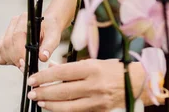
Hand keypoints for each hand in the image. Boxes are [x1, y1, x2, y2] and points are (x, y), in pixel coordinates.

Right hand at [0, 12, 63, 69]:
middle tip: (25, 66)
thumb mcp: (54, 36)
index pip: (17, 36)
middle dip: (15, 58)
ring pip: (0, 48)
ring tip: (22, 61)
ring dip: (10, 59)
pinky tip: (13, 60)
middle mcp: (14, 23)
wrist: (47, 26)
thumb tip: (43, 57)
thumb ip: (49, 46)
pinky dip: (2, 58)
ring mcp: (6, 30)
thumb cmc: (50, 31)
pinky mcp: (2, 38)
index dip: (19, 52)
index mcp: (26, 19)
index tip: (24, 64)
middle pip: (7, 44)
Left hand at [26, 59, 145, 110]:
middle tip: (32, 91)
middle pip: (62, 91)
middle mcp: (94, 84)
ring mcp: (96, 99)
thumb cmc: (115, 69)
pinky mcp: (98, 110)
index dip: (45, 76)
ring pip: (66, 105)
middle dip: (43, 91)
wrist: (136, 82)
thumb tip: (52, 68)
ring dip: (49, 103)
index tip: (34, 78)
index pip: (62, 72)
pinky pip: (76, 111)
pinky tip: (53, 107)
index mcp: (92, 68)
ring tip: (39, 100)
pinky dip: (62, 110)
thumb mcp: (94, 62)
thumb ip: (73, 67)